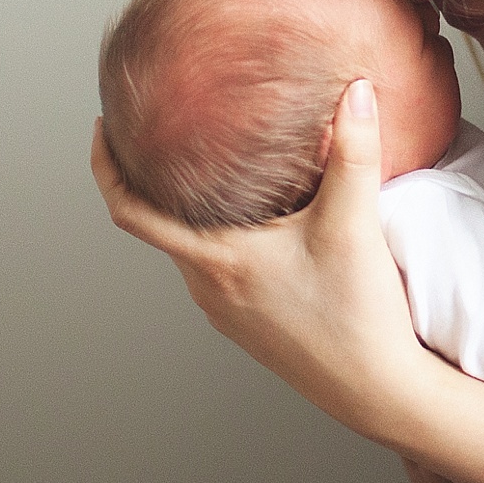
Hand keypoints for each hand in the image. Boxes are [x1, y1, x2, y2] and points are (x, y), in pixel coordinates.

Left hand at [90, 81, 431, 441]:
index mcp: (216, 262)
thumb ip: (354, 151)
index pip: (131, 212)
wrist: (381, 392)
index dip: (105, 167)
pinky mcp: (253, 325)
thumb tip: (358, 90)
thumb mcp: (354, 223)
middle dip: (154, 180)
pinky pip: (218, 270)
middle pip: (161, 227)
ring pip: (192, 249)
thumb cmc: (358, 316)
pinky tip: (258, 220)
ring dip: (190, 211)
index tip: (102, 128)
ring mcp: (229, 313)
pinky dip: (220, 235)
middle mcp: (210, 289)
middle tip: (164, 132)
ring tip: (210, 168)